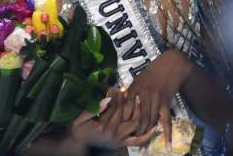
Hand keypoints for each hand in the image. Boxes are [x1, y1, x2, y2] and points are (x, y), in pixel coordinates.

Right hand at [24, 89, 157, 153]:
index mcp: (102, 126)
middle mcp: (113, 134)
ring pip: (135, 124)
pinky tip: (156, 127)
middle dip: (128, 100)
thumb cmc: (77, 131)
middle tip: (130, 91)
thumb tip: (107, 100)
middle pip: (126, 113)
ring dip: (139, 111)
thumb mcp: (79, 119)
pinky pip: (138, 141)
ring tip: (142, 99)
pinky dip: (147, 135)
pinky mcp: (123, 144)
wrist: (77, 146)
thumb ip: (92, 110)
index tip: (117, 87)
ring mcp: (119, 140)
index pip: (114, 108)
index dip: (116, 96)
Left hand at [124, 49, 192, 143]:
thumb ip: (130, 92)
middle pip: (139, 119)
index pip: (126, 109)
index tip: (117, 131)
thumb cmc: (152, 71)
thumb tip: (119, 102)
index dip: (122, 121)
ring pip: (151, 122)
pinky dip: (167, 134)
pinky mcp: (166, 103)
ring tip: (143, 147)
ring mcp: (157, 99)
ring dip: (147, 135)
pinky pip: (166, 121)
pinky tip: (167, 146)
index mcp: (135, 88)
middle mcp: (144, 95)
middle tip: (130, 142)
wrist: (171, 64)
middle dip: (135, 132)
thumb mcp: (138, 79)